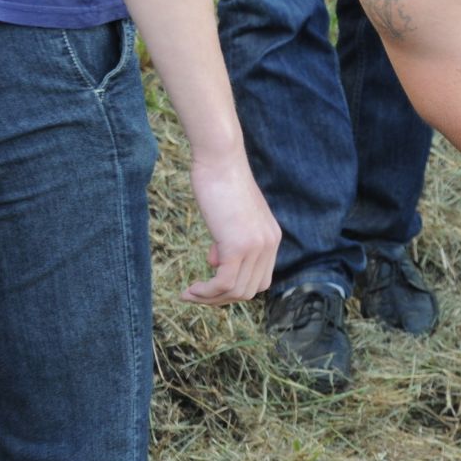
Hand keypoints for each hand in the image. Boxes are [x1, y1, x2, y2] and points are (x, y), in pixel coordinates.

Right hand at [183, 152, 279, 304]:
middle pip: (250, 290)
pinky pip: (224, 284)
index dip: (234, 288)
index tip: (209, 282)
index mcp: (271, 238)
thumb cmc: (219, 184)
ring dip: (210, 298)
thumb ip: (229, 241)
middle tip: (195, 293)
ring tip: (188, 293)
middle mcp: (269, 244)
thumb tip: (217, 261)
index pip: (260, 279)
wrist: (220, 162)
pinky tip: (190, 289)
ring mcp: (256, 246)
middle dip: (220, 299)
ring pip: (237, 292)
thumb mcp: (230, 218)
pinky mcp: (238, 246)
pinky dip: (206, 292)